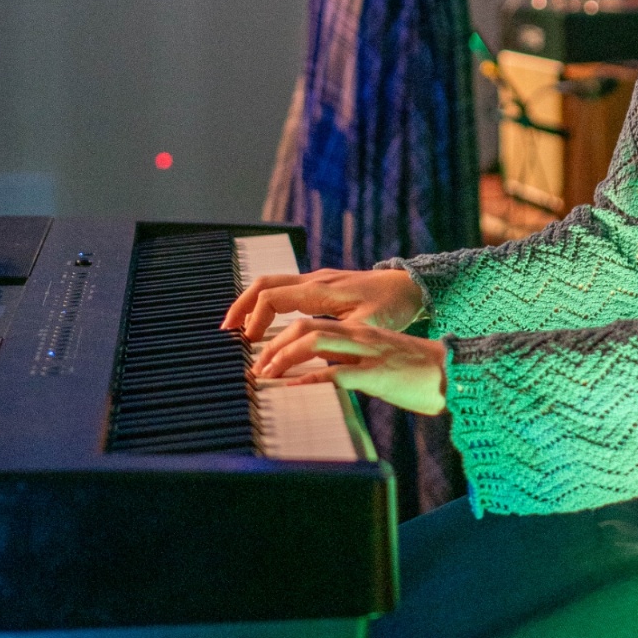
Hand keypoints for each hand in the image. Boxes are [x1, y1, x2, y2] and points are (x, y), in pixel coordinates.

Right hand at [222, 265, 425, 340]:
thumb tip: (313, 357)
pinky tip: (265, 322)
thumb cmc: (392, 306)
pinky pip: (285, 289)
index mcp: (321, 289)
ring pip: (273, 283)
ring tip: (239, 328)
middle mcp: (315, 280)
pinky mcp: (321, 285)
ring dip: (252, 303)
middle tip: (227, 331)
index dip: (254, 319)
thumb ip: (340, 340)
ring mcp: (317, 280)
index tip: (249, 344)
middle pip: (264, 284)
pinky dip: (268, 303)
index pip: (273, 297)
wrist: (410, 287)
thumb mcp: (368, 327)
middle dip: (241, 306)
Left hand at [251, 317, 446, 414]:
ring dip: (283, 357)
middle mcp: (361, 337)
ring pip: (315, 342)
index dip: (281, 335)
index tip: (262, 354)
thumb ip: (354, 365)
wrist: (456, 374)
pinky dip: (308, 381)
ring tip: (265, 374)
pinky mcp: (377, 375)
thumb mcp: (380, 364)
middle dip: (274, 343)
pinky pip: (336, 374)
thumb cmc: (420, 374)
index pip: (311, 323)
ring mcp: (368, 353)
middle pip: (306, 326)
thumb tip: (325, 377)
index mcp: (360, 332)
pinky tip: (291, 389)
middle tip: (255, 364)